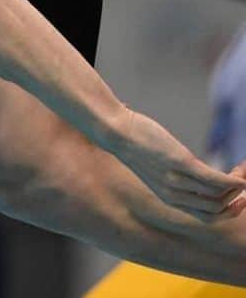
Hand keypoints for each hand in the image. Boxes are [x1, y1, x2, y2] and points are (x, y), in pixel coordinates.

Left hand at [110, 108, 245, 220]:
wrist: (116, 132)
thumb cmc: (137, 145)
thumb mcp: (158, 168)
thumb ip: (177, 176)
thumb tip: (197, 172)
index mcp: (169, 199)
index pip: (209, 217)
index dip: (230, 210)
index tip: (240, 197)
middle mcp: (173, 195)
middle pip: (218, 209)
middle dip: (238, 199)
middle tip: (244, 181)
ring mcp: (176, 180)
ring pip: (219, 195)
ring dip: (237, 185)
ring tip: (242, 171)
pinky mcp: (180, 163)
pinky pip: (215, 179)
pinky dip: (232, 179)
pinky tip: (240, 172)